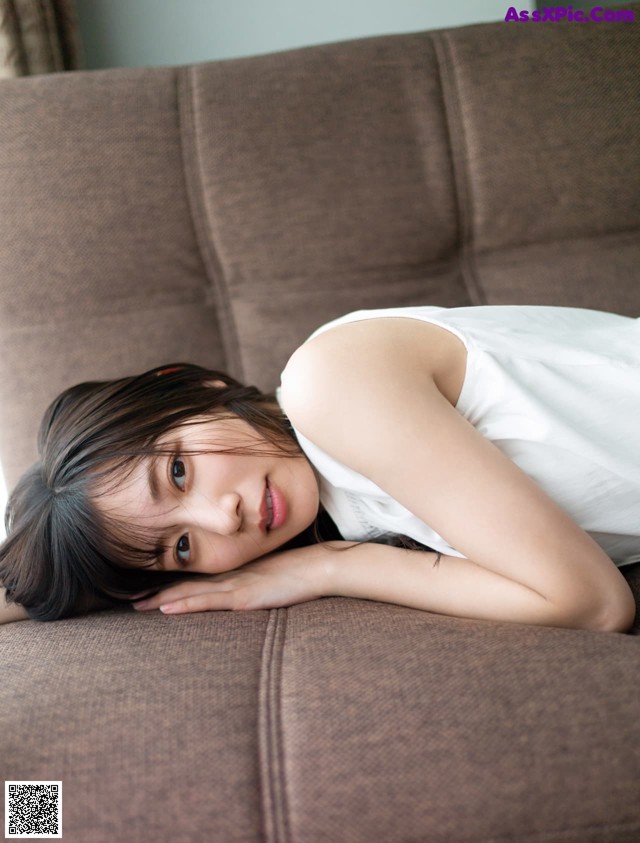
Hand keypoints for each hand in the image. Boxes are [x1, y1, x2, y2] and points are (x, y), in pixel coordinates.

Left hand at [131, 542, 343, 614]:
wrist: (319, 566)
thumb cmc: (301, 573)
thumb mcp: (273, 581)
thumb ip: (258, 586)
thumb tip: (248, 595)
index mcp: (236, 575)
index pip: (198, 582)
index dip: (173, 586)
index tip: (149, 593)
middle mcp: (231, 578)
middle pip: (187, 586)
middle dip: (158, 594)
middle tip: (131, 601)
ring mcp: (236, 586)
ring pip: (191, 593)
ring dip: (163, 600)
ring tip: (139, 607)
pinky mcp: (244, 596)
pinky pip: (208, 601)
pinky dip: (185, 604)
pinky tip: (167, 609)